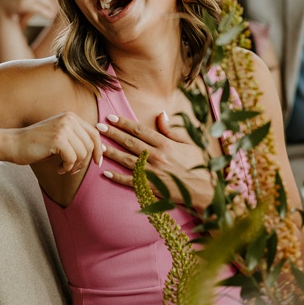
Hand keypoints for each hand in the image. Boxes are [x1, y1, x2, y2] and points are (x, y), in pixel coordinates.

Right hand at [0, 0, 57, 24]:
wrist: (3, 3)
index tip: (64, 2)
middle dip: (59, 4)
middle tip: (61, 11)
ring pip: (50, 3)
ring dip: (54, 11)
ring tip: (54, 14)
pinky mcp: (25, 3)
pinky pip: (43, 10)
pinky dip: (48, 15)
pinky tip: (49, 17)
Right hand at [6, 112, 100, 173]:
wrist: (12, 144)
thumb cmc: (36, 144)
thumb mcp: (60, 136)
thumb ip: (76, 139)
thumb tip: (100, 150)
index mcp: (71, 117)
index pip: (94, 134)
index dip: (98, 149)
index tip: (97, 162)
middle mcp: (69, 119)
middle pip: (90, 145)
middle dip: (85, 161)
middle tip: (74, 170)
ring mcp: (64, 128)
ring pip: (83, 153)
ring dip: (75, 166)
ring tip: (64, 169)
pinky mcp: (58, 139)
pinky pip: (73, 158)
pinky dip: (68, 167)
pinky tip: (59, 169)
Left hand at [98, 111, 214, 209]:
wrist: (205, 189)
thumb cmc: (199, 164)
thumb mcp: (190, 143)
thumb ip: (172, 130)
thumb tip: (160, 115)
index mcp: (165, 144)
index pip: (140, 130)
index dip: (124, 123)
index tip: (112, 117)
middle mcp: (156, 156)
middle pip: (129, 142)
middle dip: (112, 133)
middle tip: (98, 127)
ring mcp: (152, 172)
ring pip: (126, 160)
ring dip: (111, 152)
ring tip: (99, 146)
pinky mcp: (150, 186)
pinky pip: (130, 181)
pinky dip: (117, 177)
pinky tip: (106, 173)